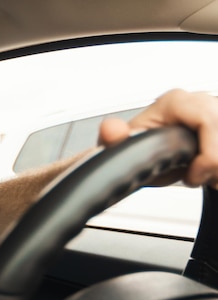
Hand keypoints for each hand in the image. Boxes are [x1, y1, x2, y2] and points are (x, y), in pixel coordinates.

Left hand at [98, 89, 217, 187]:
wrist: (150, 150)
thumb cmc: (142, 146)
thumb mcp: (126, 148)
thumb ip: (114, 140)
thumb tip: (111, 131)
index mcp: (176, 102)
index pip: (208, 121)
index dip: (207, 155)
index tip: (194, 176)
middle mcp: (200, 100)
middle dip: (216, 164)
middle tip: (199, 179)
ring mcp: (215, 109)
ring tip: (204, 175)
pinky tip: (212, 172)